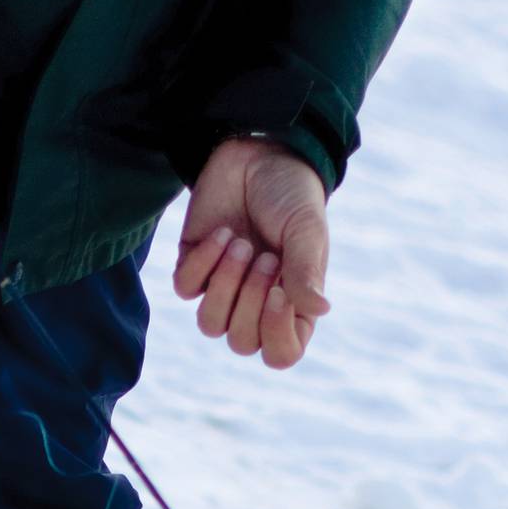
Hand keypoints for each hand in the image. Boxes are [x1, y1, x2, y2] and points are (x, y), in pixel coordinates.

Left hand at [173, 138, 330, 369]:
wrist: (259, 154)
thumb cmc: (290, 195)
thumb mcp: (305, 230)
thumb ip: (307, 270)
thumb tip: (321, 310)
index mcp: (292, 306)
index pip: (281, 355)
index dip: (276, 335)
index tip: (280, 294)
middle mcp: (256, 306)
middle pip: (242, 343)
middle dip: (251, 299)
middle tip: (266, 256)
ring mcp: (223, 290)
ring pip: (209, 324)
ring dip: (225, 284)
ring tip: (242, 244)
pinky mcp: (194, 268)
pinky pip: (187, 289)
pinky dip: (204, 261)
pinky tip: (223, 233)